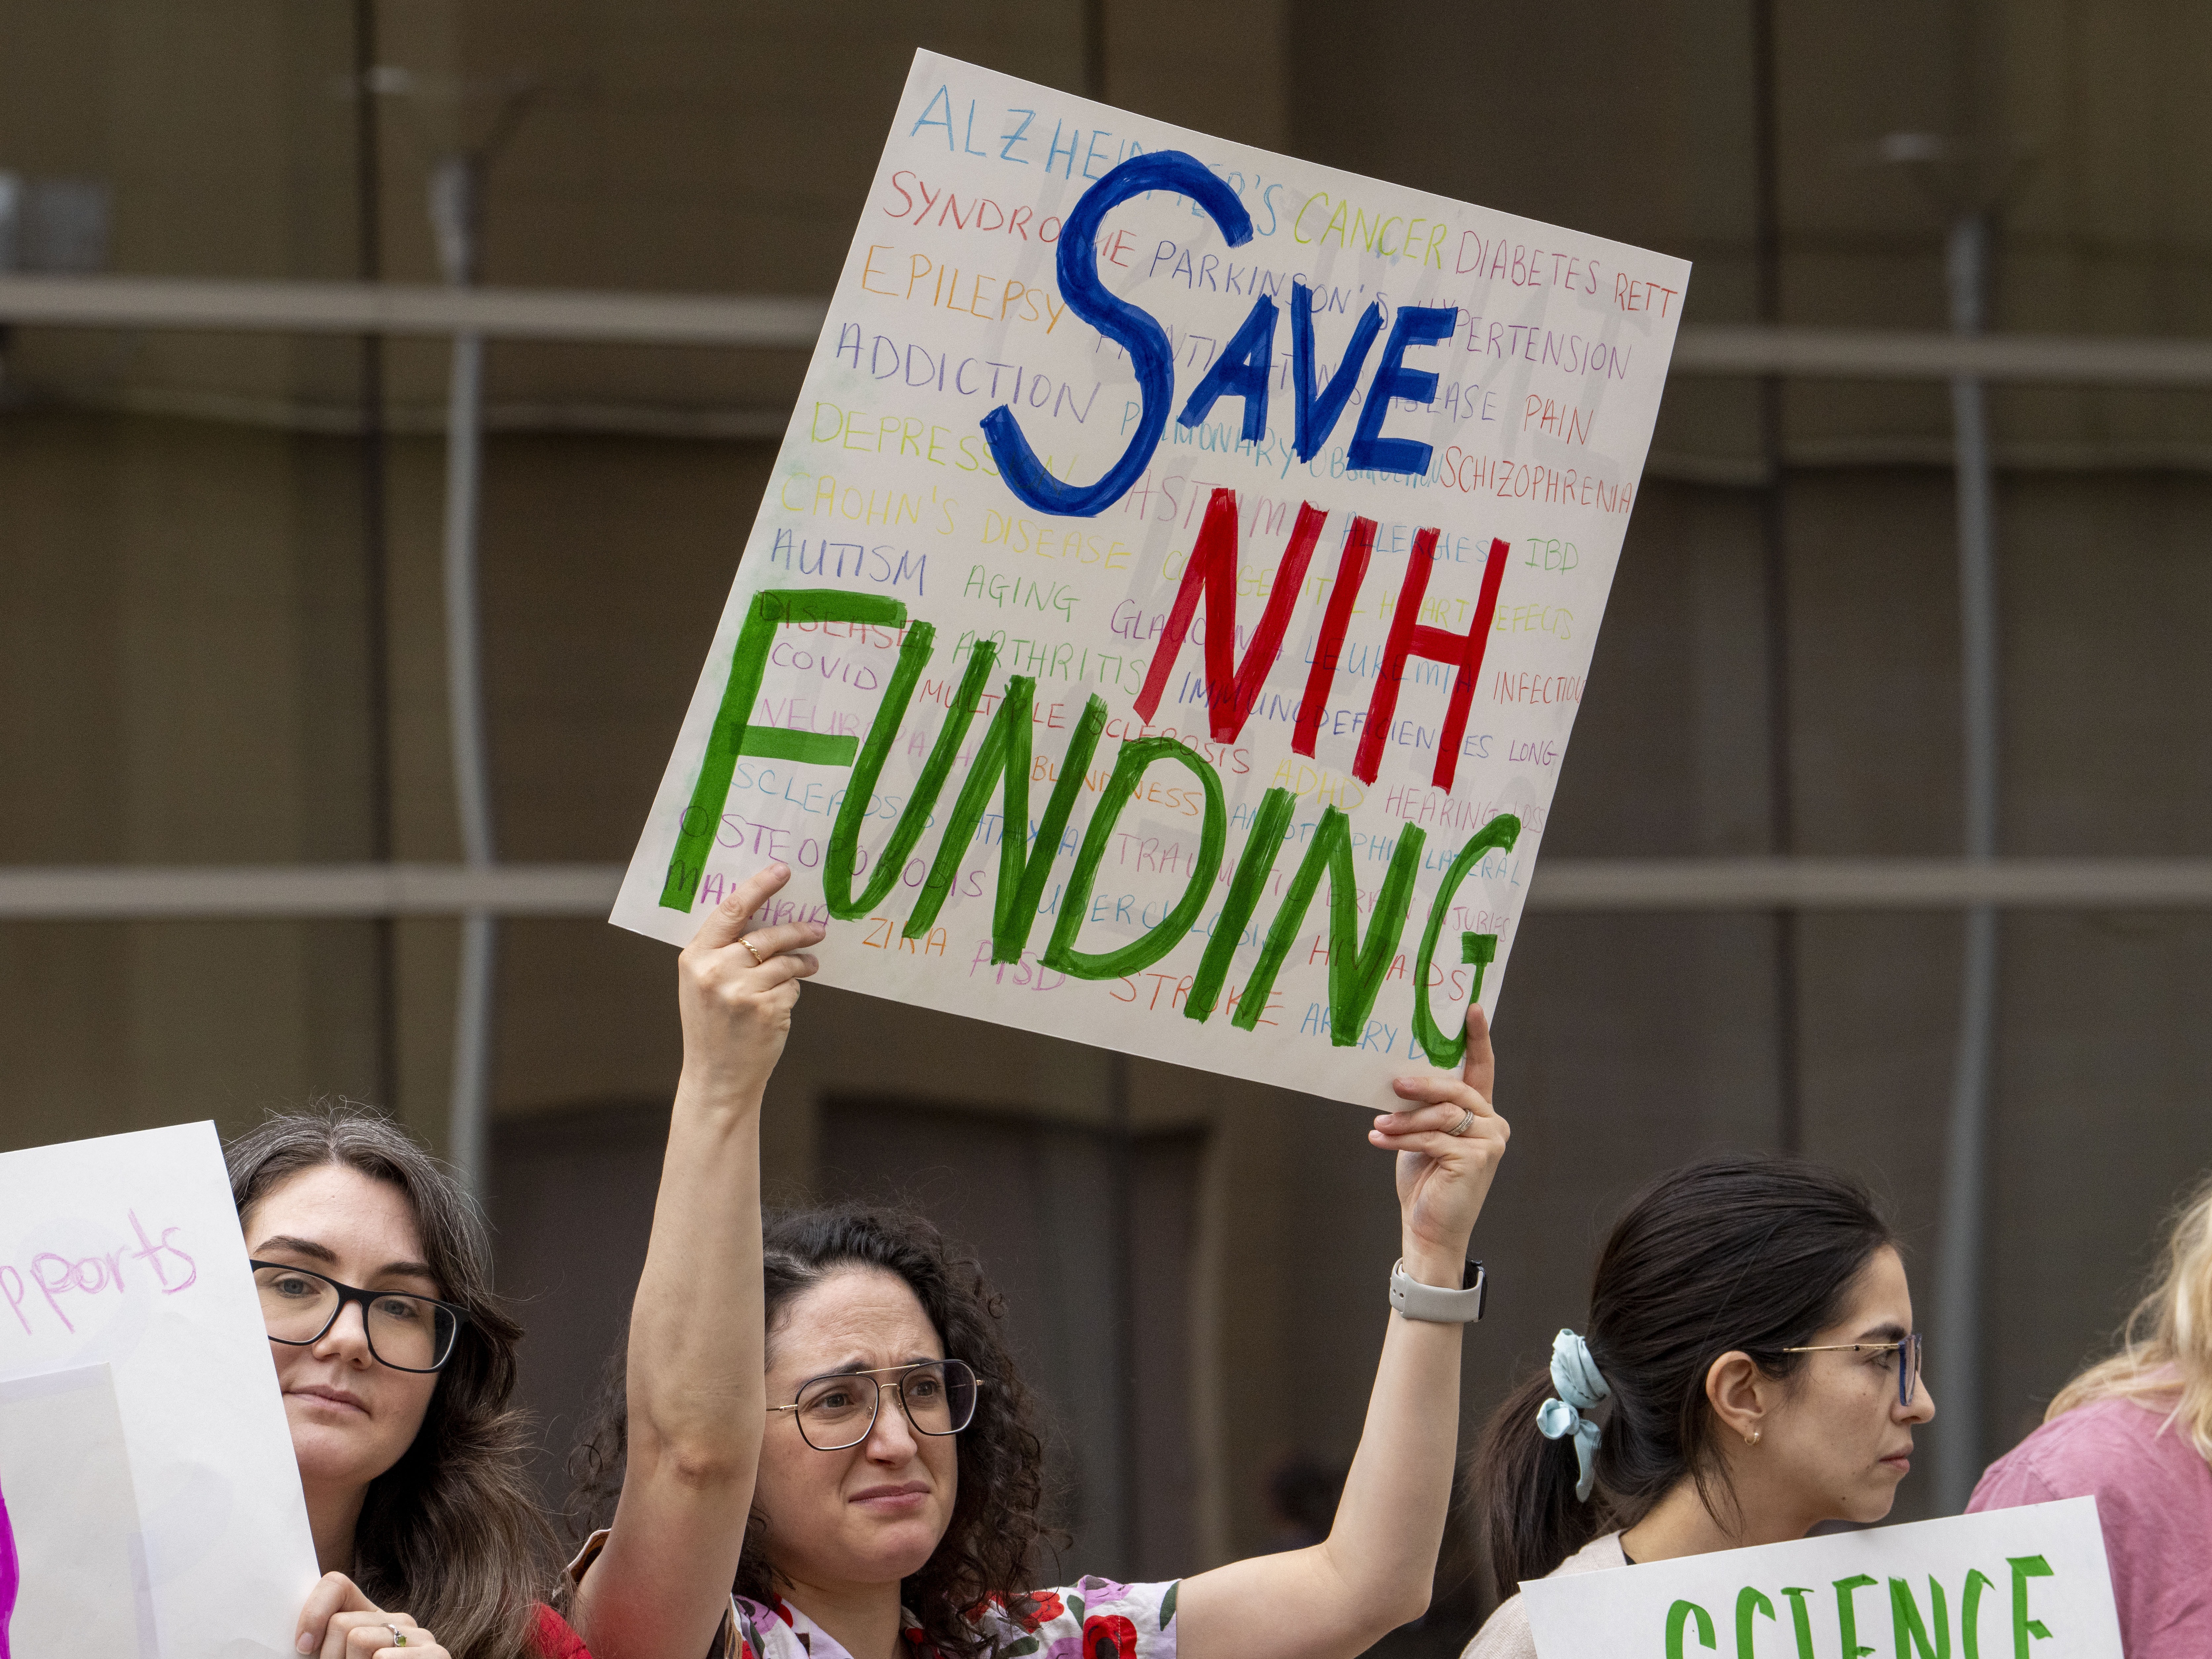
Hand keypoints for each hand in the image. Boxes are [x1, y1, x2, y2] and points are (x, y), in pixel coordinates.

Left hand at [294, 1572, 449, 1658]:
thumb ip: (324, 1651)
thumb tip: (301, 1643)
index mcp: (367, 1619)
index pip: (336, 1586)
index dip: (313, 1611)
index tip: (301, 1647)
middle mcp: (395, 1621)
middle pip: (342, 1623)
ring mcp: (419, 1636)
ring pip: (359, 1638)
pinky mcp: (436, 1655)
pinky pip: (385, 1657)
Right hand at [676, 862, 824, 1106]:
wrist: (716, 1078)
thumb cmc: (712, 1026)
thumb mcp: (703, 984)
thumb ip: (722, 951)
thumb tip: (763, 917)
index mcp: (695, 957)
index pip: (731, 910)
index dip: (759, 886)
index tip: (782, 871)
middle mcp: (716, 970)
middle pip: (767, 935)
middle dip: (797, 931)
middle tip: (817, 929)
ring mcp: (741, 991)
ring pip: (785, 962)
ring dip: (802, 963)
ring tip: (809, 966)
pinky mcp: (767, 1009)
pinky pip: (792, 987)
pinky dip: (793, 991)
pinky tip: (783, 1004)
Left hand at [1369, 1006, 1507, 1282]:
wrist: (1429, 1229)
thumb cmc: (1424, 1180)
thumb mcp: (1421, 1135)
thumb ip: (1423, 1108)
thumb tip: (1399, 1077)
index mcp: (1481, 1113)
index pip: (1482, 1069)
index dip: (1477, 1038)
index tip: (1471, 1008)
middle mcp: (1493, 1124)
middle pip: (1456, 1090)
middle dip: (1422, 1085)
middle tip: (1393, 1085)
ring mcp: (1490, 1142)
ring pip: (1441, 1115)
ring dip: (1404, 1120)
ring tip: (1378, 1126)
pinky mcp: (1476, 1159)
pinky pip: (1433, 1138)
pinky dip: (1402, 1138)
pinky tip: (1378, 1139)